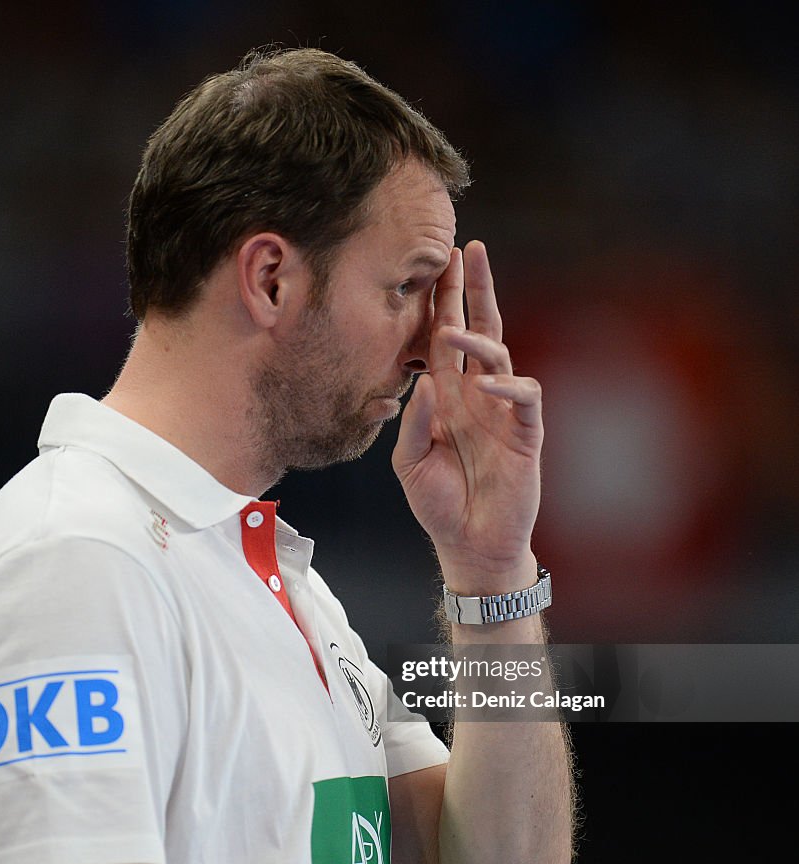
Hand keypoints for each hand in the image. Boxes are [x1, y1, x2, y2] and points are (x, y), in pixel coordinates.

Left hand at [392, 241, 542, 589]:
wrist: (469, 544)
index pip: (443, 339)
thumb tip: (423, 379)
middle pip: (479, 330)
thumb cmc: (438, 503)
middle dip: (473, 291)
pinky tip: (488, 384)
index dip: (441, 303)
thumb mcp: (409, 461)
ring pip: (501, 356)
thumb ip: (413, 421)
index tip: (434, 265)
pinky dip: (509, 387)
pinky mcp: (525, 434)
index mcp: (447, 397)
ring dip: (481, 336)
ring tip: (453, 325)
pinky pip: (524, 398)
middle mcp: (475, 395)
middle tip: (469, 249)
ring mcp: (502, 412)